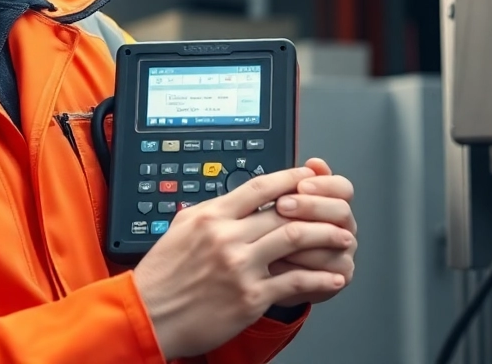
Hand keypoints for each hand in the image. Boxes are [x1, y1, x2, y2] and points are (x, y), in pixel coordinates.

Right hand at [133, 166, 353, 359]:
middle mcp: (227, 237)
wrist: (148, 315)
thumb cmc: (161, 277)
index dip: (290, 178)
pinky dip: (320, 279)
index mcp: (211, 217)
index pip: (259, 187)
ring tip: (342, 237)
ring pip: (295, 239)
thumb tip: (231, 200)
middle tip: (336, 208)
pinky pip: (295, 283)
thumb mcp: (180, 230)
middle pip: (284, 212)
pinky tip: (333, 277)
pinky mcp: (250, 297)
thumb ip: (209, 212)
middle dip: (316, 208)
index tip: (308, 176)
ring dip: (325, 237)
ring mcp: (240, 267)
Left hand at [268, 158, 356, 306]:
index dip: (323, 184)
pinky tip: (279, 260)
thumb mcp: (279, 206)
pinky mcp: (339, 277)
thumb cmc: (276, 237)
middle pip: (341, 210)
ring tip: (273, 236)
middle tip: (283, 205)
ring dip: (302, 237)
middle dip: (311, 206)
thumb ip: (296, 183)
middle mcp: (344, 226)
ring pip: (334, 240)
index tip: (300, 184)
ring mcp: (345, 251)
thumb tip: (314, 163)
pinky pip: (327, 269)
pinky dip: (301, 264)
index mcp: (334, 204)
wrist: (270, 276)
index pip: (342, 188)